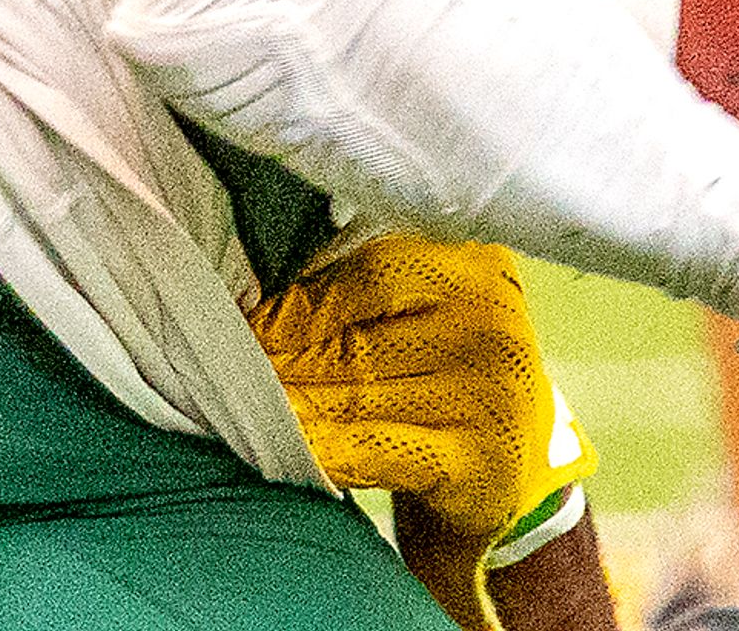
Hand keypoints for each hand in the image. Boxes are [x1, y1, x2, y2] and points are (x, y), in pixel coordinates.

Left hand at [253, 233, 564, 628]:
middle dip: (283, 357)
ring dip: (289, 401)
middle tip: (223, 367)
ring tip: (236, 404)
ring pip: (358, 392)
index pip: (368, 272)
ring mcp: (488, 393)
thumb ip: (365, 288)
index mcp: (474, 265)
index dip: (298, 302)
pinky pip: (377, 448)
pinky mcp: (478, 460)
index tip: (242, 320)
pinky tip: (286, 445)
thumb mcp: (425, 313)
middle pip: (358, 335)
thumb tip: (261, 290)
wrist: (515, 473)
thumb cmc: (448, 376)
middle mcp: (490, 322)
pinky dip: (323, 447)